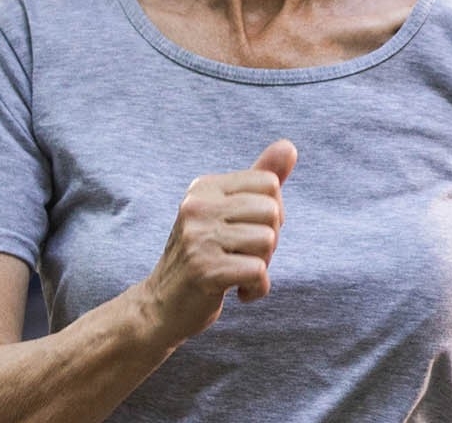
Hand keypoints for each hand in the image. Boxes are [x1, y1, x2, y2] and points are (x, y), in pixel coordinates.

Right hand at [137, 140, 294, 340]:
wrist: (161, 306)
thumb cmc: (203, 256)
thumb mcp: (227, 213)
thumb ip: (259, 179)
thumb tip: (290, 146)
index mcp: (204, 187)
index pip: (270, 185)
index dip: (271, 214)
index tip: (246, 232)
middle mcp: (197, 207)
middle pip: (272, 212)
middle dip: (268, 241)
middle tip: (241, 256)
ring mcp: (198, 238)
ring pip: (268, 241)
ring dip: (261, 266)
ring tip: (236, 272)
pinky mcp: (204, 270)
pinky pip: (258, 271)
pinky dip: (256, 289)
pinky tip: (237, 292)